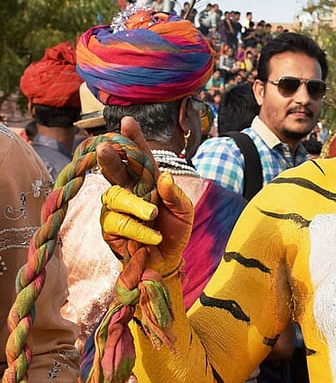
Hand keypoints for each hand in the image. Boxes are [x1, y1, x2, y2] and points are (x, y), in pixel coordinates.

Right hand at [97, 117, 192, 275]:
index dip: (133, 140)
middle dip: (110, 158)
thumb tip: (164, 177)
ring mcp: (116, 209)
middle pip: (115, 169)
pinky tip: (153, 235)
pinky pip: (118, 223)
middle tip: (105, 149)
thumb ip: (175, 195)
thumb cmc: (175, 231)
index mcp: (147, 180)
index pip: (139, 156)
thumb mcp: (184, 211)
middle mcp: (128, 190)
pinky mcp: (110, 229)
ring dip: (136, 205)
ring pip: (115, 197)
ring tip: (153, 214)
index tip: (127, 122)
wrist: (169, 260)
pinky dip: (138, 229)